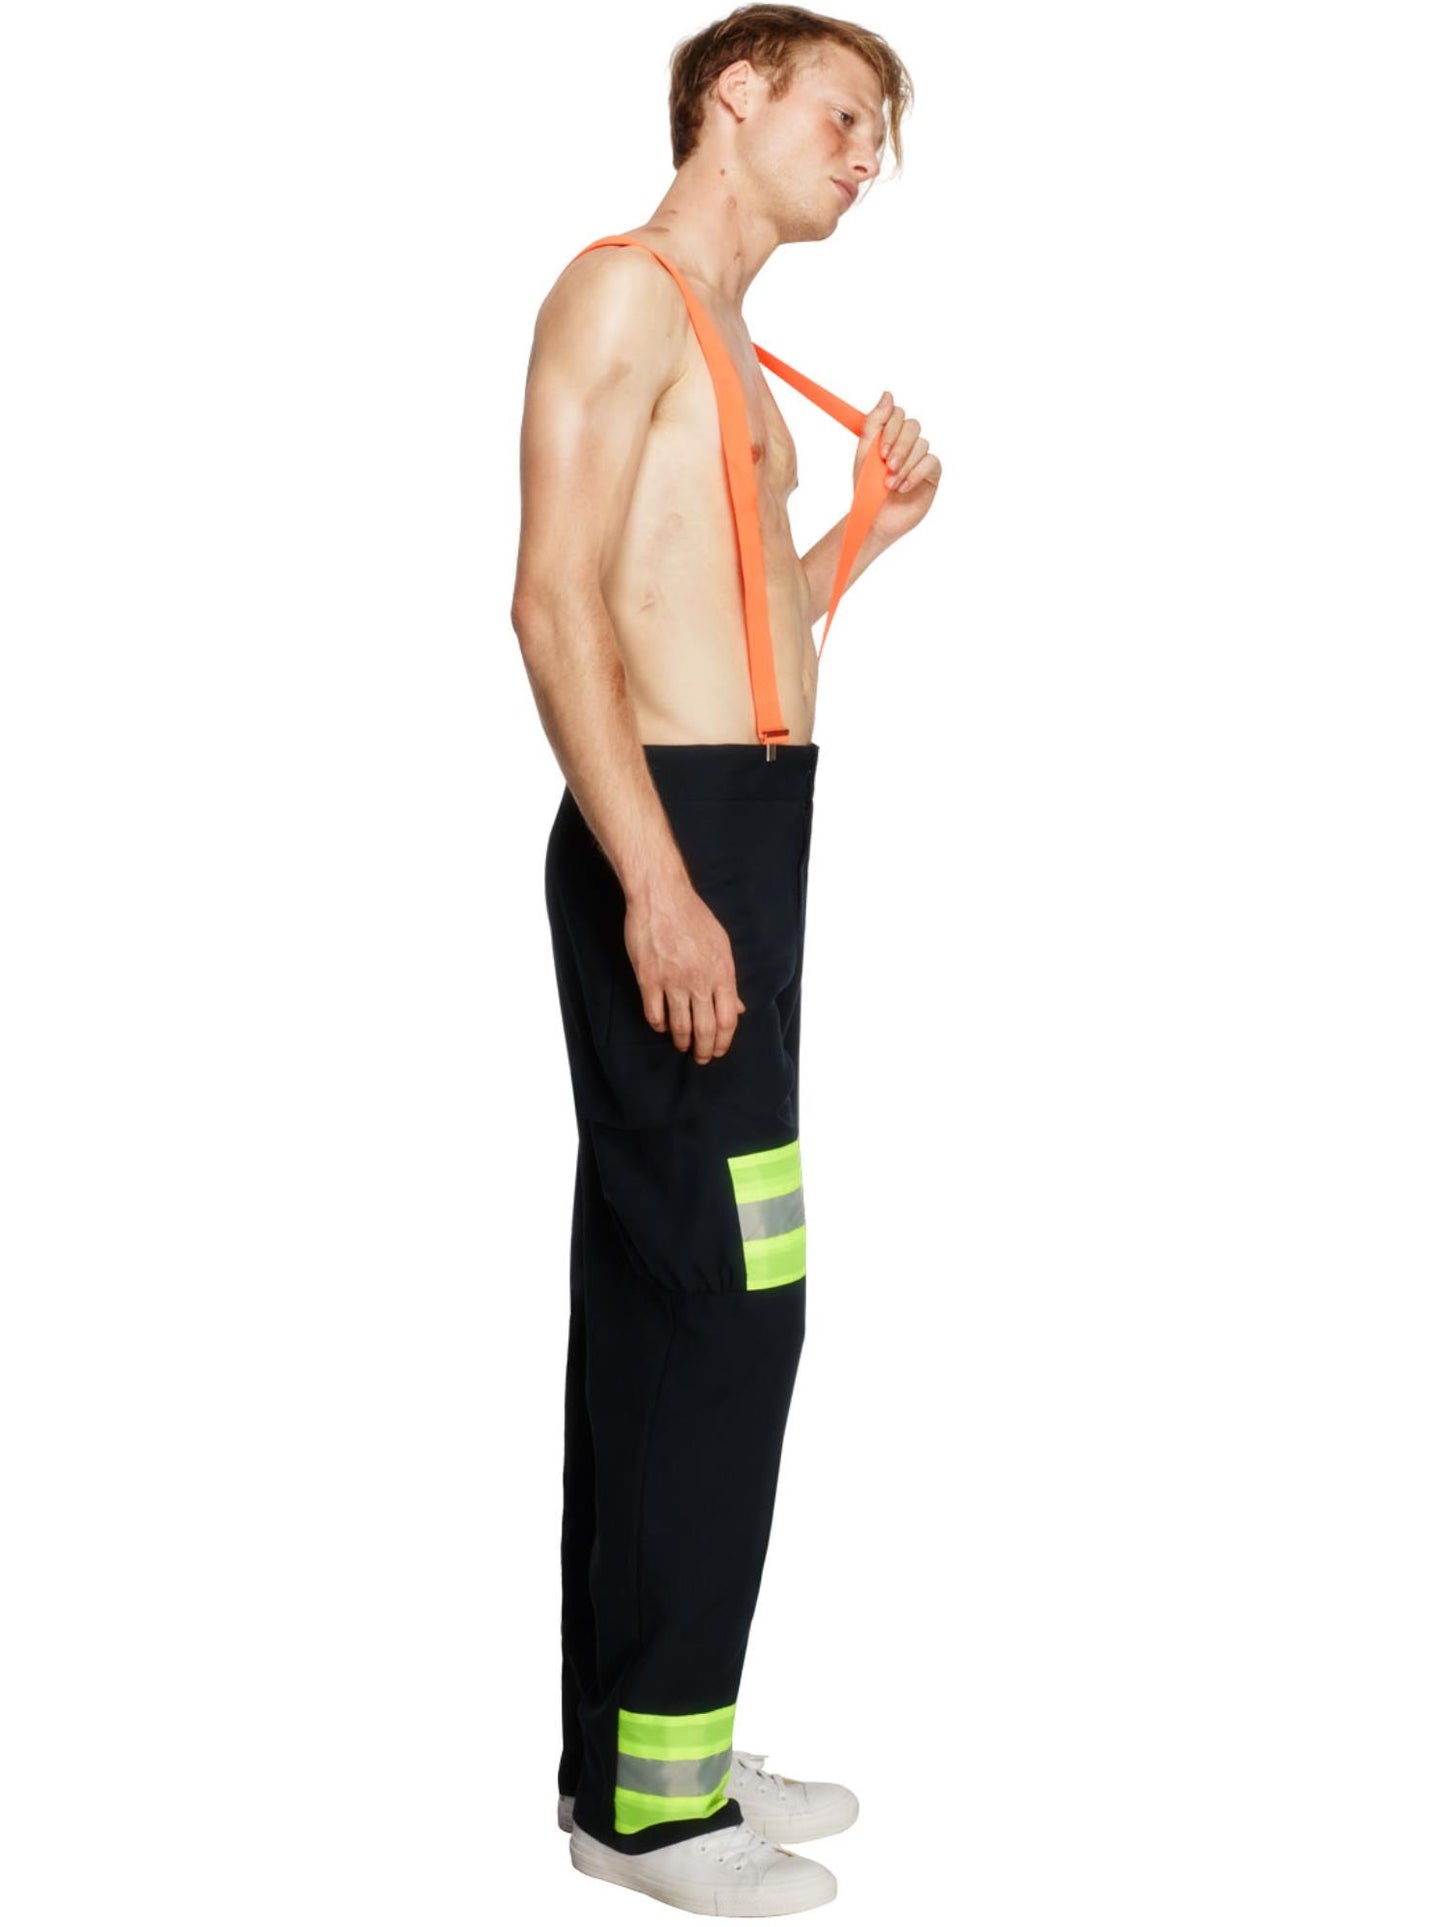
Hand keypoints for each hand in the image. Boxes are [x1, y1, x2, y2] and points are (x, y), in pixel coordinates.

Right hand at [623, 881, 745, 1064]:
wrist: (662, 896)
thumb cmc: (693, 916)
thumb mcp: (721, 944)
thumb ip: (728, 979)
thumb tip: (739, 1007)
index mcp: (722, 972)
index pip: (728, 1019)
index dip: (724, 1040)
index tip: (719, 1050)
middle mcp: (699, 981)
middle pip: (705, 1029)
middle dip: (704, 1050)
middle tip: (701, 1058)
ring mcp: (673, 981)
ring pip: (679, 1026)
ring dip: (682, 1042)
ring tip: (682, 1045)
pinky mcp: (649, 979)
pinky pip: (654, 1014)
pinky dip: (659, 1025)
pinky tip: (662, 1026)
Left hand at [855, 389, 941, 541]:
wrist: (873, 518)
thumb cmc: (867, 489)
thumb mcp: (864, 454)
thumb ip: (874, 424)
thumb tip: (887, 394)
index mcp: (889, 434)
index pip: (897, 414)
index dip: (891, 428)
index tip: (881, 450)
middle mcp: (907, 442)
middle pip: (913, 426)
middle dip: (900, 446)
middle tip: (887, 466)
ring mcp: (921, 457)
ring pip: (921, 445)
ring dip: (904, 466)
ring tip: (890, 484)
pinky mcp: (932, 473)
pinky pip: (931, 462)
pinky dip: (915, 474)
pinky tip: (903, 488)